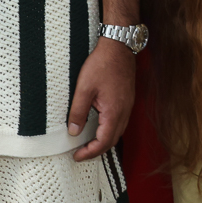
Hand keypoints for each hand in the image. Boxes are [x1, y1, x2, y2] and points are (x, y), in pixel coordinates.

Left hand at [67, 37, 134, 159]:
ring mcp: (128, 106)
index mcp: (114, 112)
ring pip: (118, 132)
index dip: (89, 152)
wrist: (119, 46)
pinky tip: (99, 126)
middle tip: (80, 153)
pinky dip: (110, 130)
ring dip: (104, 141)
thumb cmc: (102, 64)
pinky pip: (120, 122)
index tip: (76, 155)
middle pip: (112, 140)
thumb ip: (78, 112)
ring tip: (88, 143)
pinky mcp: (127, 99)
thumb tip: (73, 131)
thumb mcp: (84, 88)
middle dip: (97, 150)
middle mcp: (124, 112)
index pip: (103, 142)